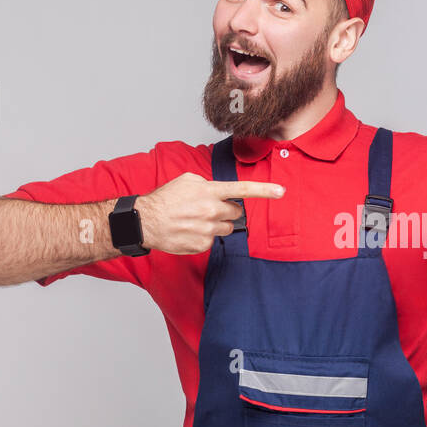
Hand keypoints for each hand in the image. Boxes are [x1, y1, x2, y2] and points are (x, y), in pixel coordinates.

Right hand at [134, 172, 283, 254]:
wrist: (145, 222)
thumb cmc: (165, 200)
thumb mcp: (186, 181)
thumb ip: (208, 184)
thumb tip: (220, 191)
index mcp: (209, 192)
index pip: (242, 189)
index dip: (264, 190)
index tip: (281, 191)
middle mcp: (211, 210)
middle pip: (236, 212)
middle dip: (226, 211)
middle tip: (208, 210)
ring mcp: (207, 230)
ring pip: (227, 228)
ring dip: (217, 224)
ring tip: (196, 221)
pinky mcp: (202, 245)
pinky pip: (213, 240)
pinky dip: (204, 236)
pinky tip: (190, 231)